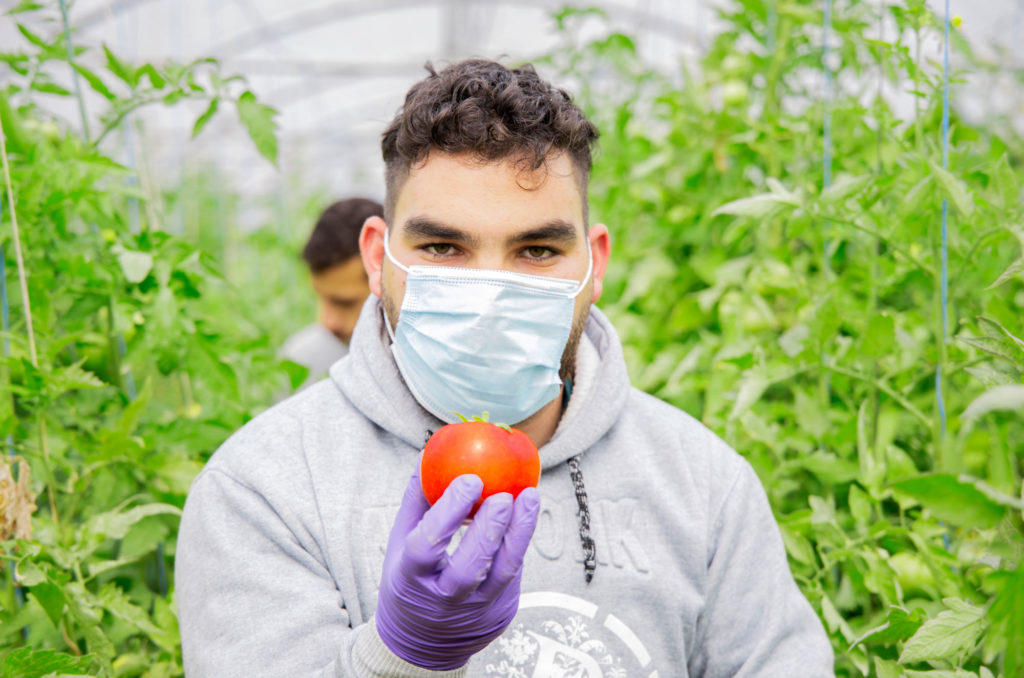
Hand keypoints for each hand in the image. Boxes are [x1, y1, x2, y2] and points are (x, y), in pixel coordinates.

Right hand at [375, 470, 540, 670]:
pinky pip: (514, 575)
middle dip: (490, 529)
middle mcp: (444, 600)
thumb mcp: (402, 543)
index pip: (427, 546)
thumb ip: (417, 501)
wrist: (421, 644)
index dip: (448, 513)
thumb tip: (428, 456)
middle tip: (504, 494)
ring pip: (503, 573)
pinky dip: (519, 545)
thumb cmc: (410, 579)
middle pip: (470, 567)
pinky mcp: (500, 614)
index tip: (469, 480)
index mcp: (411, 579)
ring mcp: (475, 612)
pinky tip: (526, 517)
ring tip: (530, 497)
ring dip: (519, 533)